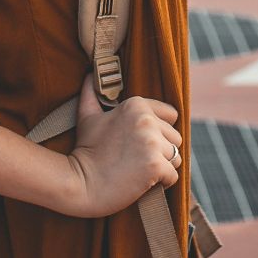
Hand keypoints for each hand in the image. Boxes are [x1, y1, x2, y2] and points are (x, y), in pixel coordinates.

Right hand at [54, 74, 182, 218]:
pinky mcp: (155, 166)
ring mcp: (152, 143)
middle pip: (175, 138)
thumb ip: (92, 94)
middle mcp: (147, 121)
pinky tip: (142, 182)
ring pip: (177, 157)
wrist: (80, 183)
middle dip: (161, 151)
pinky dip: (162, 183)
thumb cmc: (85, 150)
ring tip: (139, 170)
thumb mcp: (87, 117)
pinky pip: (173, 176)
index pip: (171, 115)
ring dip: (163, 167)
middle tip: (136, 159)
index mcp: (136, 105)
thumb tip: (90, 75)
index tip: (139, 141)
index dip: (158, 131)